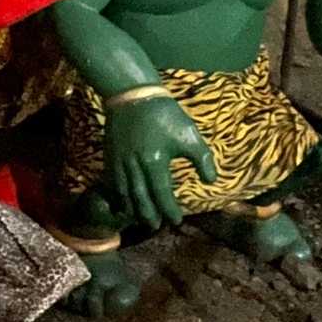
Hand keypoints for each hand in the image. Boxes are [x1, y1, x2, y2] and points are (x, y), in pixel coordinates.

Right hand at [104, 96, 215, 229]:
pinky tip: (123, 202)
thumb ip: (202, 159)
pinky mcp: (110, 156)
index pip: (161, 194)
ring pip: (125, 193)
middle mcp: (134, 166)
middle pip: (140, 199)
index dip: (169, 209)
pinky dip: (118, 196)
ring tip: (140, 219)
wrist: (133, 95)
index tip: (176, 220)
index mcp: (154, 161)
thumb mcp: (189, 134)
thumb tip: (210, 180)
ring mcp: (119, 162)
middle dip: (149, 215)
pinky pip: (112, 183)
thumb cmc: (164, 115)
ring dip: (133, 209)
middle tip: (156, 226)